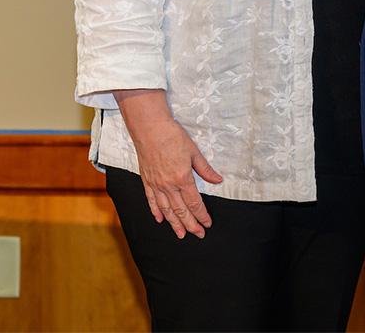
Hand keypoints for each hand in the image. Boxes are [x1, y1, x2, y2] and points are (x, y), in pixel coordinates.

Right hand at [114, 89, 222, 238]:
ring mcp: (156, 185)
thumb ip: (205, 169)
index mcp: (183, 178)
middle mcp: (168, 186)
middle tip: (198, 234)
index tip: (207, 223)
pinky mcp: (147, 181)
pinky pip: (151, 201)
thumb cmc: (173, 137)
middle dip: (191, 224)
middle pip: (181, 211)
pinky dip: (156, 212)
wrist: (150, 129)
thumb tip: (218, 180)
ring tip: (181, 234)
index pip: (194, 203)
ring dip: (174, 224)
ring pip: (166, 210)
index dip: (202, 215)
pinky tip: (160, 219)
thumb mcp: (194, 152)